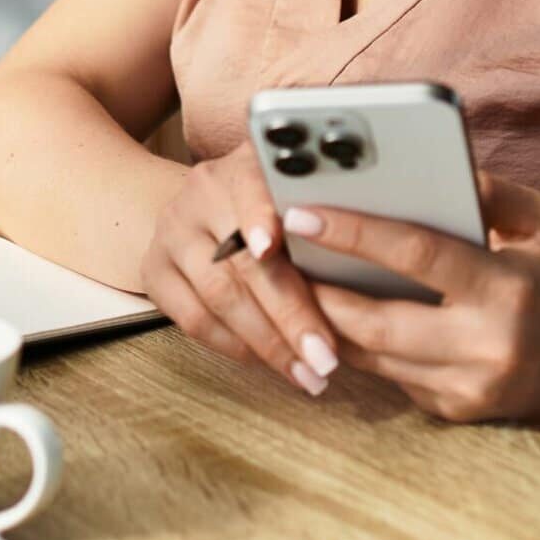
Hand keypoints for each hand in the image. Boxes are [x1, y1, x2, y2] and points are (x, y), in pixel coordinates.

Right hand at [140, 141, 341, 394]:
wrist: (205, 206)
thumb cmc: (275, 206)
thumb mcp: (298, 192)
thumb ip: (327, 205)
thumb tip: (385, 235)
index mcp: (242, 165)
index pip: (248, 188)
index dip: (258, 216)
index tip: (272, 244)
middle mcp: (200, 193)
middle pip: (242, 259)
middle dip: (289, 315)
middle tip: (326, 357)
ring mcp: (172, 232)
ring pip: (217, 296)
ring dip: (266, 343)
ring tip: (307, 374)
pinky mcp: (154, 269)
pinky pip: (191, 319)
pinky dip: (232, 346)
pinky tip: (266, 362)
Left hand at [286, 170, 539, 423]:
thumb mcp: (538, 223)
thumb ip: (489, 189)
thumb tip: (429, 164)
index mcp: (507, 288)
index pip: (417, 255)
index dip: (354, 232)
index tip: (301, 213)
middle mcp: (487, 346)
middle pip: (377, 321)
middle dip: (318, 288)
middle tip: (276, 255)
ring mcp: (466, 389)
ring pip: (370, 356)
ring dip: (323, 319)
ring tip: (289, 279)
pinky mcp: (450, 413)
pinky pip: (384, 376)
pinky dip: (352, 343)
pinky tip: (327, 312)